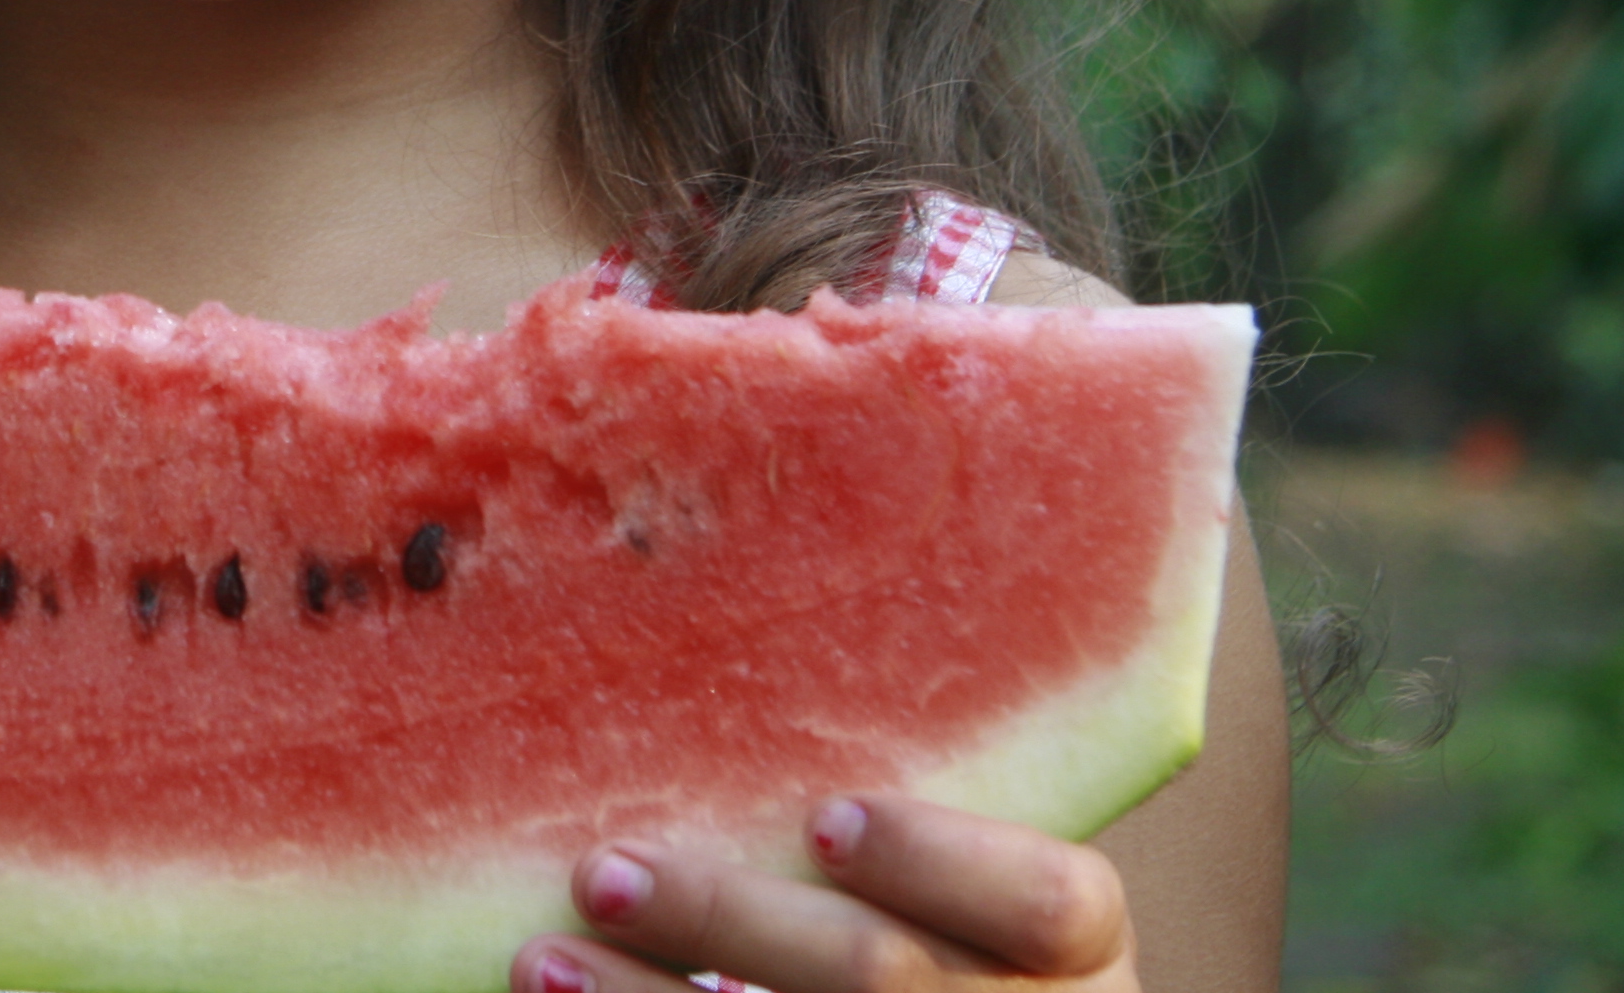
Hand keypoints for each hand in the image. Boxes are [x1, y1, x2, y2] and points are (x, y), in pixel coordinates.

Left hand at [517, 796, 1135, 992]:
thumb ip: (893, 818)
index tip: (822, 817)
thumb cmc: (948, 938)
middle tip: (604, 869)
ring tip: (544, 956)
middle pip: (882, 977)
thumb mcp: (970, 888)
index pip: (1042, 900)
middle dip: (731, 923)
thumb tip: (725, 663)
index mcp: (1080, 953)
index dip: (936, 858)